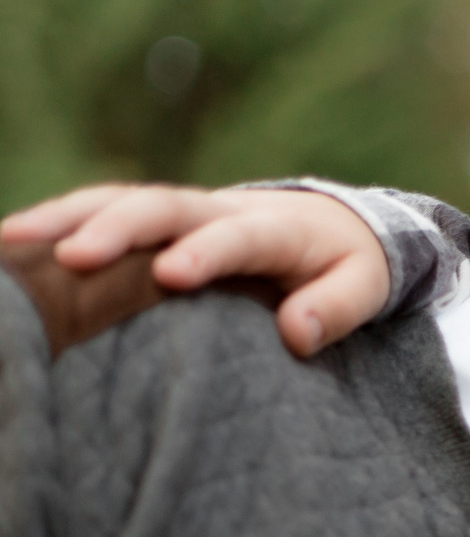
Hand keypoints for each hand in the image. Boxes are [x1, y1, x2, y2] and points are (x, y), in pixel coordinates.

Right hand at [0, 184, 389, 356]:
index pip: (236, 235)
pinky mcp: (152, 222)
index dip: (205, 252)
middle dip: (115, 229)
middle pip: (159, 208)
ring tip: (11, 245)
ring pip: (116, 202)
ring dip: (64, 219)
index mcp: (274, 228)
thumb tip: (299, 333)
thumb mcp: (367, 287)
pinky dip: (56, 224)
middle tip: (68, 258)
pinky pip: (99, 213)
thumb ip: (337, 308)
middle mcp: (217, 209)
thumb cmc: (349, 265)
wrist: (334, 225)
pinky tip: (13, 250)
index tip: (172, 275)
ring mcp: (179, 211)